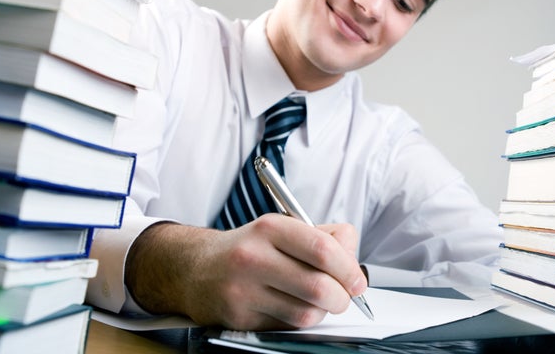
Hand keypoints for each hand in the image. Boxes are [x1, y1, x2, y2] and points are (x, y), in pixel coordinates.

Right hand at [125, 214, 366, 329]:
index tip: (357, 281)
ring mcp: (243, 289)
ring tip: (312, 300)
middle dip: (341, 298)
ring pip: (305, 313)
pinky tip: (288, 307)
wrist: (197, 268)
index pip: (322, 249)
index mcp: (270, 227)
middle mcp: (253, 256)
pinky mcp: (238, 317)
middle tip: (342, 297)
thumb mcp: (284, 228)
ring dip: (320, 312)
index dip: (349, 269)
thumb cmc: (250, 248)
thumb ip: (325, 235)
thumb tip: (353, 253)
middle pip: (318, 287)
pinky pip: (286, 327)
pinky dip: (297, 321)